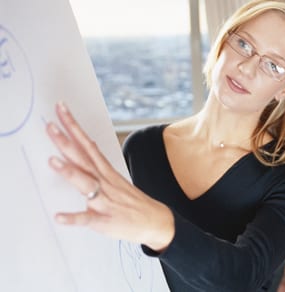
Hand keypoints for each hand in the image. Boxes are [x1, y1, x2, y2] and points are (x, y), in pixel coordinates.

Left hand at [47, 102, 174, 251]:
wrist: (156, 222)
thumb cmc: (133, 202)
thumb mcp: (116, 180)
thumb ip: (98, 167)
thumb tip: (86, 149)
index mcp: (106, 172)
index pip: (87, 144)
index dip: (74, 127)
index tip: (61, 110)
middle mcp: (105, 182)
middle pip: (83, 158)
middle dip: (66, 142)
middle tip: (50, 126)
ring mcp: (105, 201)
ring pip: (86, 184)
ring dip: (70, 172)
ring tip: (52, 161)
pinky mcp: (104, 221)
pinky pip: (87, 220)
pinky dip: (73, 218)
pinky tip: (59, 217)